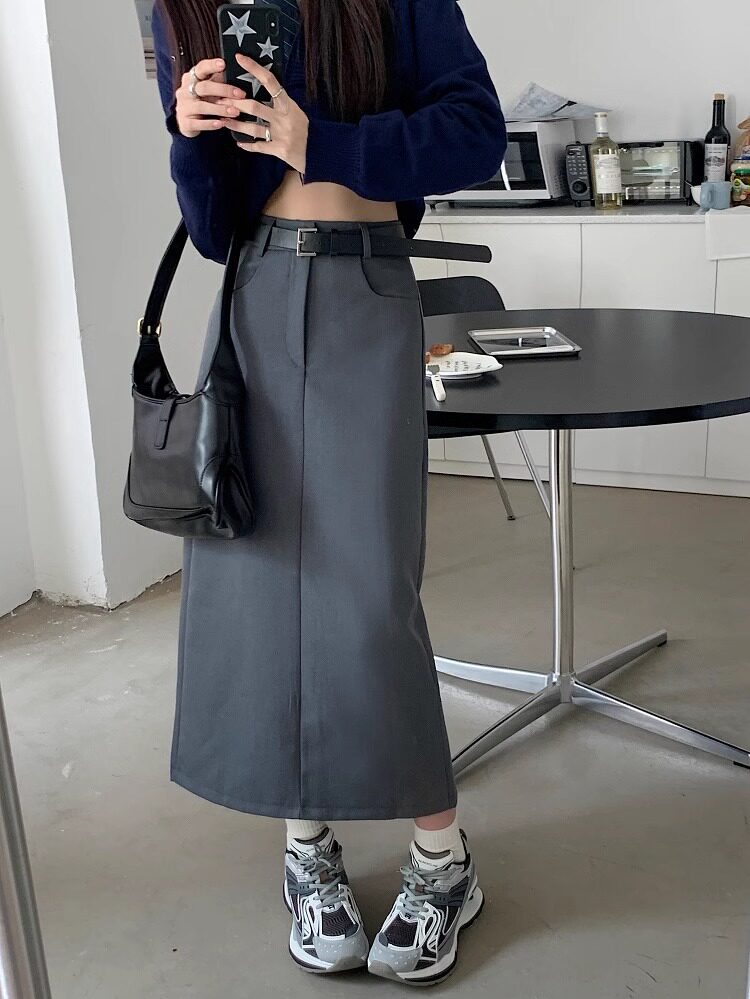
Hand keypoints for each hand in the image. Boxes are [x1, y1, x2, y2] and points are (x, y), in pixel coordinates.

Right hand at [174, 58, 244, 138]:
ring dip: (220, 109)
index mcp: (192, 78)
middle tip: (240, 94)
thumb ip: (219, 83)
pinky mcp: (184, 123)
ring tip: (235, 112)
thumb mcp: (209, 91)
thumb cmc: (202, 102)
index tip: (223, 64)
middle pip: (204, 87)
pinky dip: (210, 124)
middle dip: (223, 90)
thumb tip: (238, 75)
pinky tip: (221, 123)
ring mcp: (184, 107)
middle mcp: (185, 91)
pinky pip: (197, 123)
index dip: (211, 65)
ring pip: (202, 106)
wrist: (187, 122)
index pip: (201, 68)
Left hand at [220, 54, 308, 171]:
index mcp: (288, 104)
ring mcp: (282, 134)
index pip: (270, 81)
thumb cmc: (305, 130)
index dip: (254, 68)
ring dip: (236, 124)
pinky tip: (239, 142)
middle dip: (235, 103)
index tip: (239, 58)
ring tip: (224, 120)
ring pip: (253, 127)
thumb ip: (280, 103)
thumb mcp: (296, 112)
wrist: (319, 153)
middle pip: (255, 106)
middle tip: (220, 99)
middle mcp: (284, 117)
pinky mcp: (280, 150)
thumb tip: (264, 89)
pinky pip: (259, 146)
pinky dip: (248, 145)